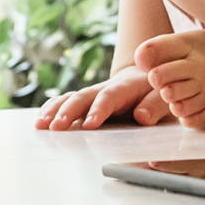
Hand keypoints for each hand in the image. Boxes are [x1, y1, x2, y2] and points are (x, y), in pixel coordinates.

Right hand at [33, 68, 169, 130]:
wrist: (147, 78)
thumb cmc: (157, 93)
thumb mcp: (164, 98)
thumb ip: (155, 106)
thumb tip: (141, 117)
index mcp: (126, 88)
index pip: (110, 97)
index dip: (99, 109)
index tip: (89, 125)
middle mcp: (105, 89)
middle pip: (84, 97)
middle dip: (69, 111)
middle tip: (56, 127)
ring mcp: (92, 94)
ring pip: (70, 99)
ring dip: (55, 111)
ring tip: (41, 125)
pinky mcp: (84, 101)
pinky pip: (64, 102)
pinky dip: (51, 109)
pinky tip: (40, 121)